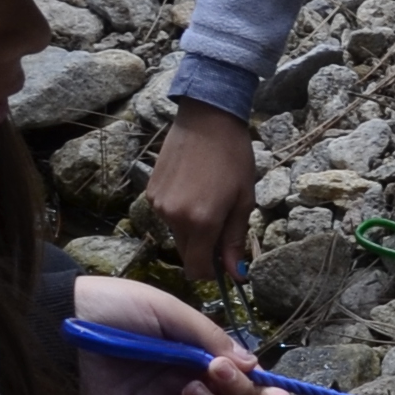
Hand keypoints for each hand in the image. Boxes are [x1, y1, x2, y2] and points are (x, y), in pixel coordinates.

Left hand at [65, 275, 275, 394]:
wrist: (70, 321)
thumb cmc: (120, 308)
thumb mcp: (172, 313)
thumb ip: (210, 338)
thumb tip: (252, 365)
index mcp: (198, 353)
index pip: (240, 377)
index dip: (264, 390)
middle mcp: (187, 379)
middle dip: (238, 393)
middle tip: (219, 373)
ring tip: (192, 389)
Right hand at [142, 106, 257, 281]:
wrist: (206, 120)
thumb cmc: (233, 158)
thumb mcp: (243, 201)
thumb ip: (235, 240)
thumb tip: (235, 274)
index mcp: (201, 222)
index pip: (197, 269)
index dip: (211, 273)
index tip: (224, 266)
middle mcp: (174, 218)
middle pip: (187, 253)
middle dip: (204, 250)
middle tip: (222, 226)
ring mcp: (158, 205)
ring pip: (177, 234)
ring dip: (192, 229)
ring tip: (208, 199)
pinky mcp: (150, 192)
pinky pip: (167, 215)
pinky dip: (180, 212)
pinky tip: (193, 188)